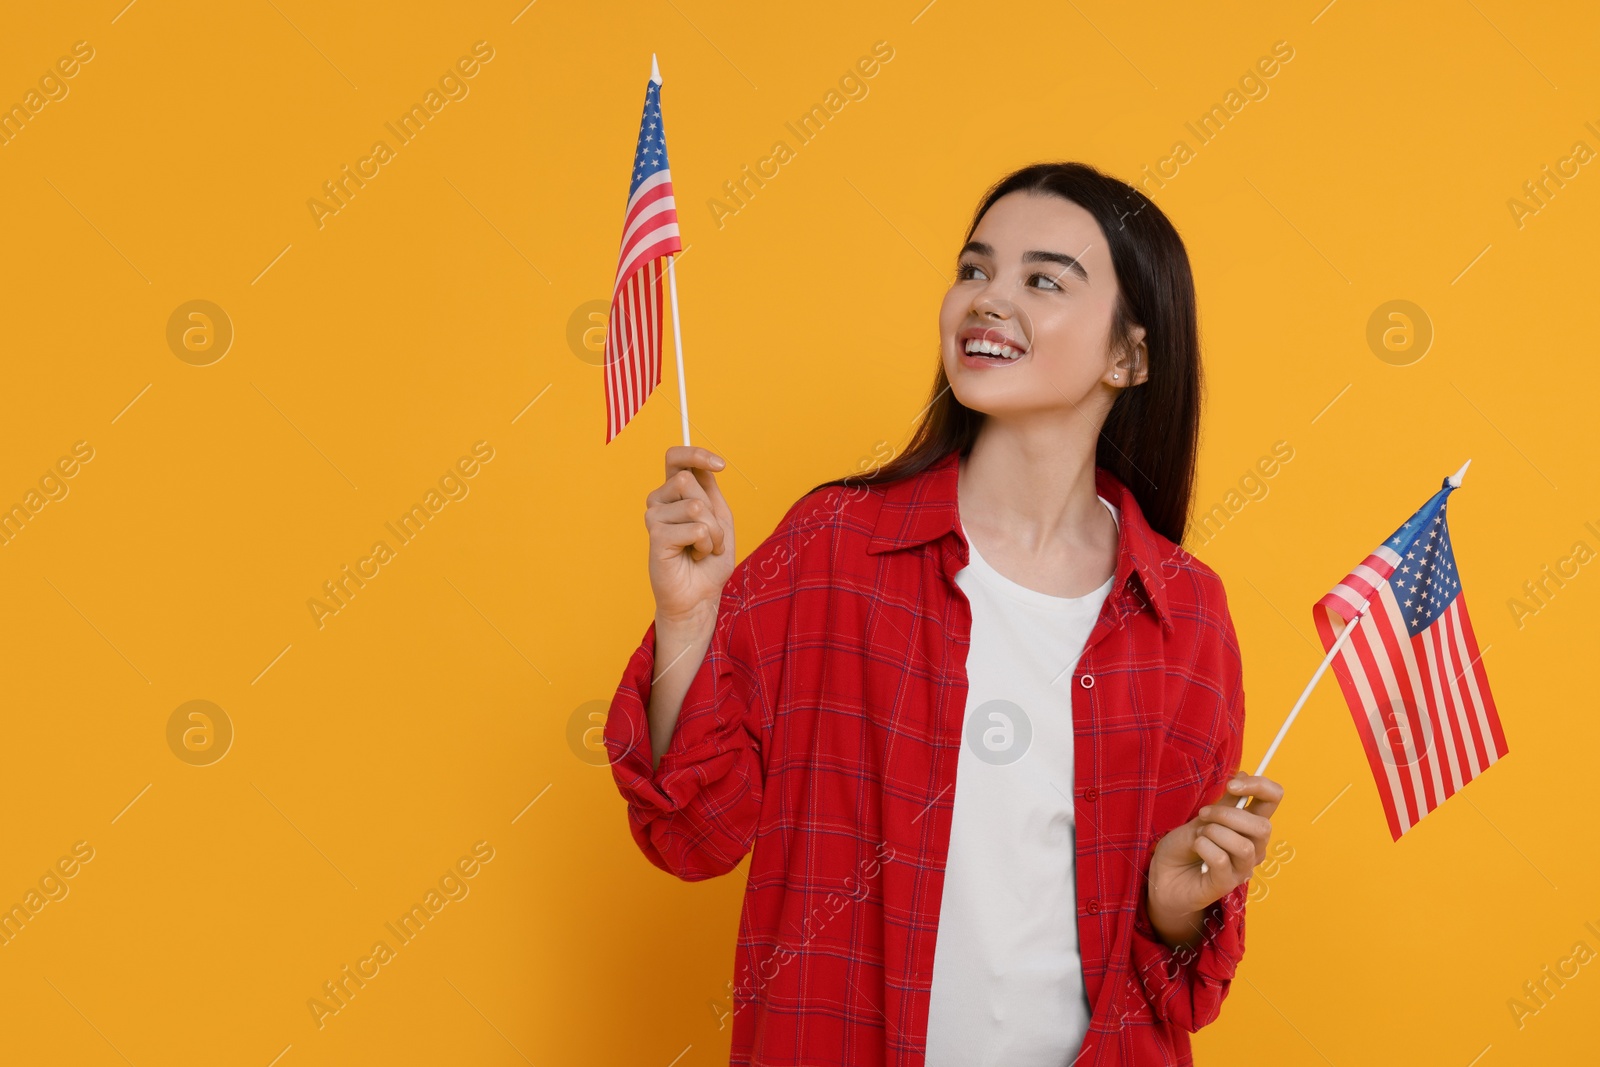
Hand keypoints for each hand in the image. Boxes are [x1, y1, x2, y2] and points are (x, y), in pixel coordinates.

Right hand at [645, 446, 736, 623]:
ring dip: (713, 532)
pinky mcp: (656, 535)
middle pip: (688, 480)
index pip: (676, 458)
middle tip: (712, 536)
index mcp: (674, 492)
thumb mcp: (720, 519)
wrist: (700, 595)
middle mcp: (659, 500)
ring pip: (696, 506)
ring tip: (704, 548)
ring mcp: (654, 517)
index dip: (696, 454)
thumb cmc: (709, 560)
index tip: (720, 465)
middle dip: (712, 511)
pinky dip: (705, 545)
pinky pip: (696, 529)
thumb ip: (710, 492)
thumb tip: (702, 466)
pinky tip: (694, 556)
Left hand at [1146, 773, 1283, 938]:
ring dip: (1215, 832)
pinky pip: (1222, 860)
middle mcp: (1252, 848)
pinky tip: (1196, 847)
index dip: (1260, 786)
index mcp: (1248, 826)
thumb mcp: (1202, 818)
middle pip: (1264, 827)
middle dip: (1228, 814)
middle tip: (1203, 815)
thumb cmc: (1182, 848)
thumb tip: (1243, 776)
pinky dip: (1204, 847)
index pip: (1272, 800)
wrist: (1162, 877)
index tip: (1232, 785)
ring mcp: (1241, 868)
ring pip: (1244, 846)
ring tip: (1199, 834)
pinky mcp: (1225, 884)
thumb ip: (1225, 803)